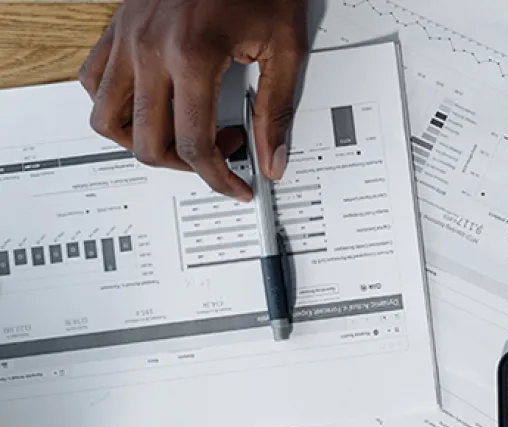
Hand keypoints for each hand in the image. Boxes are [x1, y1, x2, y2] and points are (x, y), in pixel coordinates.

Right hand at [78, 0, 308, 200]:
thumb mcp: (285, 46)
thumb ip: (277, 109)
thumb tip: (274, 158)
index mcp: (191, 55)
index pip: (195, 145)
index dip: (220, 178)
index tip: (238, 187)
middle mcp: (149, 49)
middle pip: (147, 143)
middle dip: (188, 166)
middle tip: (223, 153)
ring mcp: (126, 38)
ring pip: (106, 119)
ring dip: (142, 143)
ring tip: (181, 137)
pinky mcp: (116, 29)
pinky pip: (92, 81)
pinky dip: (115, 105)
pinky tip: (152, 105)